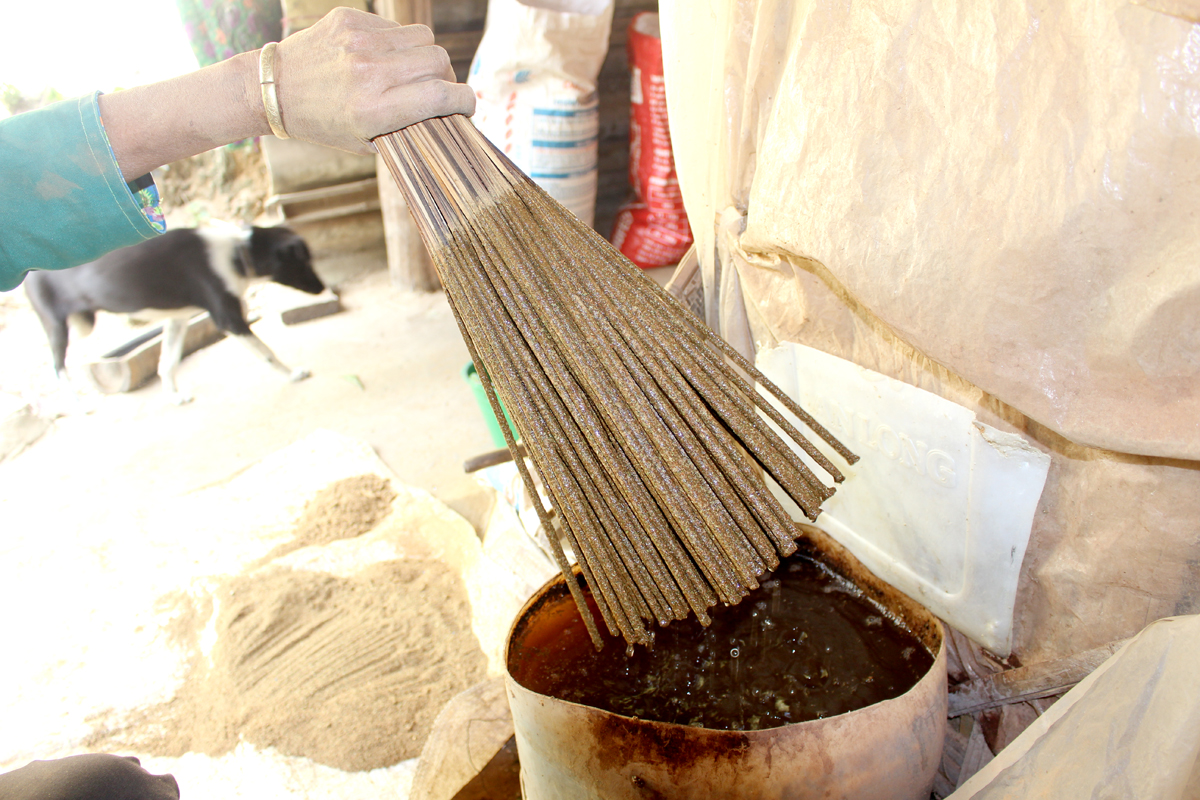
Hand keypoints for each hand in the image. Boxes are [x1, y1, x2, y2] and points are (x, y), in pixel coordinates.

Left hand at [273, 8, 474, 154]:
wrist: (274, 89)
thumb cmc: (323, 122)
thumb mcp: (366, 141)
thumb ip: (408, 126)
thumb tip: (447, 112)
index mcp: (374, 110)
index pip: (441, 95)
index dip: (465, 99)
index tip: (466, 105)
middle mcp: (368, 72)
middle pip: (439, 61)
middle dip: (445, 78)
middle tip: (433, 90)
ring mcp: (359, 41)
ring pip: (424, 38)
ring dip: (424, 56)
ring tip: (407, 72)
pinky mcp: (349, 19)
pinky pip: (396, 27)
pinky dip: (397, 43)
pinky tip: (378, 57)